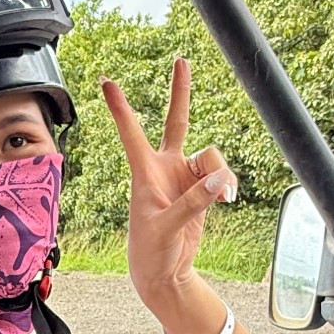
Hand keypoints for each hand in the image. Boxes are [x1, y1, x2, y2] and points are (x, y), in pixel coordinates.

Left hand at [103, 59, 237, 305]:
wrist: (165, 273)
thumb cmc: (153, 252)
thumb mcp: (167, 228)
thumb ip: (194, 203)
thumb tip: (220, 179)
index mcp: (144, 174)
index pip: (132, 133)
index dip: (121, 107)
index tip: (106, 81)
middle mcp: (164, 168)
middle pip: (176, 121)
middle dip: (180, 92)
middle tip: (181, 60)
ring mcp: (184, 177)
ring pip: (211, 155)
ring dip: (221, 172)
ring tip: (223, 196)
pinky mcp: (201, 189)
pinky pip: (221, 175)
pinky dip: (227, 183)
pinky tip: (227, 198)